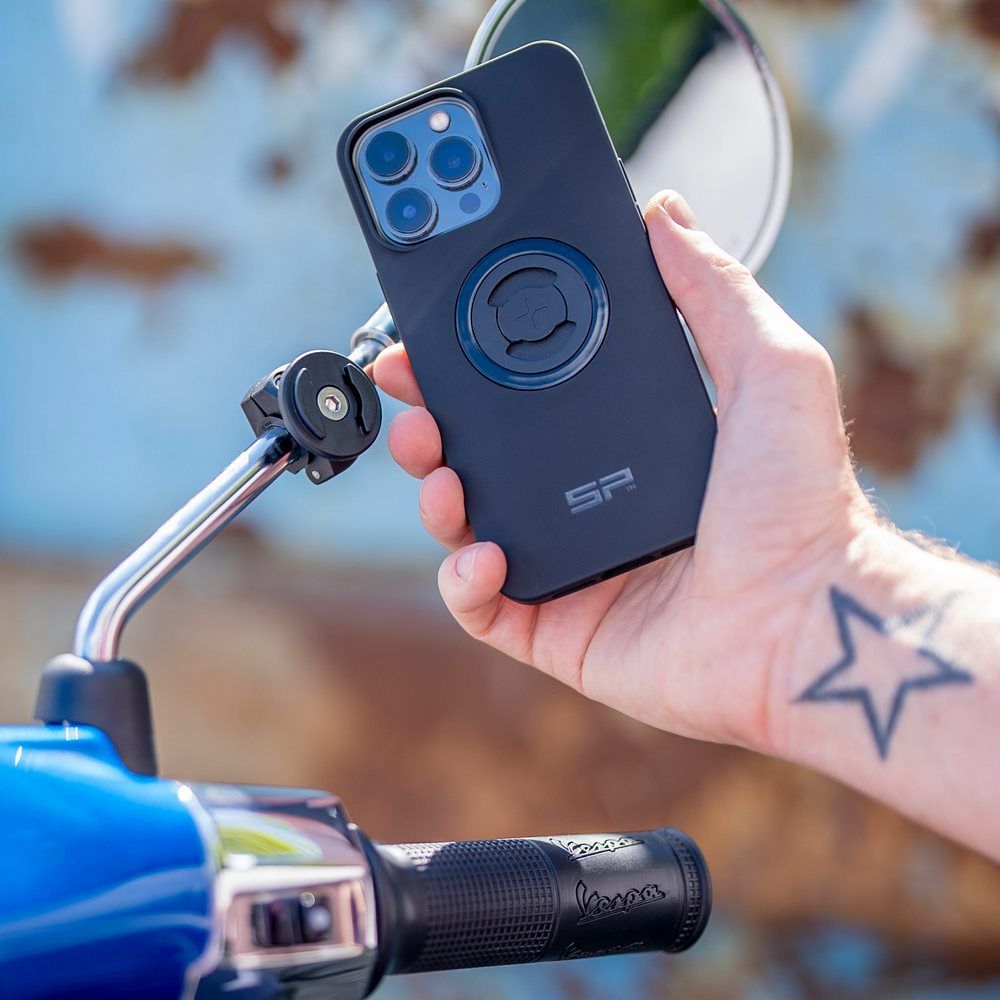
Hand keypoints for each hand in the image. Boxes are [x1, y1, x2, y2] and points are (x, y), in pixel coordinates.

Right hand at [374, 191, 872, 753]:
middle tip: (412, 398)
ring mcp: (570, 565)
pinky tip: (486, 556)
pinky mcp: (559, 626)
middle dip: (431, 423)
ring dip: (432, 493)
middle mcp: (590, 500)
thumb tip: (665, 213)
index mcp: (626, 441)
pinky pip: (483, 606)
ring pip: (466, 526)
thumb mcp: (769, 366)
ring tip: (439, 472)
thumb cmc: (803, 504)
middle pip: (481, 456)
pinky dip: (462, 580)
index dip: (473, 365)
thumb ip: (712, 288)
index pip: (528, 395)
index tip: (437, 336)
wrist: (808, 621)